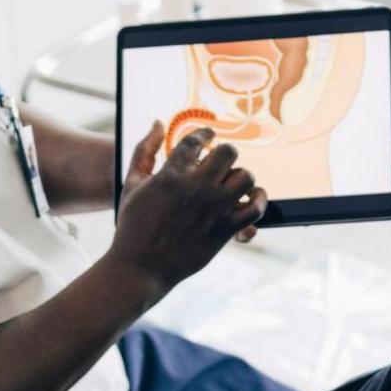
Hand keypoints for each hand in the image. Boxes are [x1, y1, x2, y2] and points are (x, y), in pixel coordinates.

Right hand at [107, 125, 267, 290]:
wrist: (140, 267)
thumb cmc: (132, 225)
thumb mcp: (131, 184)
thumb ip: (144, 150)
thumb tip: (157, 123)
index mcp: (172, 174)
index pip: (198, 140)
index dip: (205, 135)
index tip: (208, 137)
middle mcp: (196, 187)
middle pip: (228, 153)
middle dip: (223, 154)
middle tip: (218, 163)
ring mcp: (214, 208)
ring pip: (246, 176)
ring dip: (240, 176)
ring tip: (230, 183)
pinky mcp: (225, 229)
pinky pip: (256, 207)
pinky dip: (258, 200)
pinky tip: (250, 198)